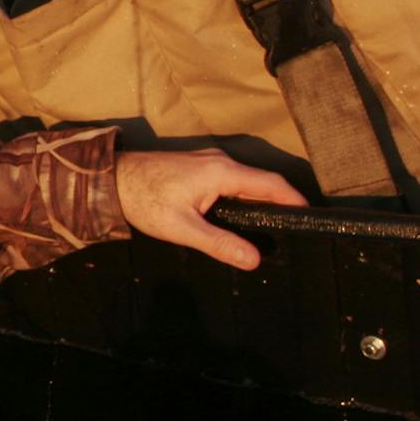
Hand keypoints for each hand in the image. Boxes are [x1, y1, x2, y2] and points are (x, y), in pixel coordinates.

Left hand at [115, 147, 306, 269]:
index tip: (311, 221)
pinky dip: (243, 197)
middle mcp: (220, 161)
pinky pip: (232, 180)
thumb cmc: (141, 199)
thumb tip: (253, 260)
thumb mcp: (182, 227)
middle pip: (263, 183)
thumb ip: (219, 243)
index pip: (273, 185)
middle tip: (292, 234)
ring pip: (247, 181)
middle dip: (280, 205)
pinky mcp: (199, 166)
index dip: (295, 202)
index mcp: (221, 172)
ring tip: (271, 230)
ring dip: (260, 202)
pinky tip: (242, 218)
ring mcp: (209, 160)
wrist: (109, 178)